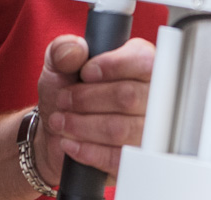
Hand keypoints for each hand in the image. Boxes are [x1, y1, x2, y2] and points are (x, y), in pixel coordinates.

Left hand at [33, 34, 154, 180]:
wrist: (58, 132)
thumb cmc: (66, 92)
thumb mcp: (58, 64)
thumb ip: (63, 50)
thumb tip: (76, 50)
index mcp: (141, 64)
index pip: (142, 61)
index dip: (112, 66)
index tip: (85, 73)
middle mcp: (153, 97)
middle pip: (128, 97)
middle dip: (87, 99)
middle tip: (63, 100)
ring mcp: (149, 132)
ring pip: (121, 129)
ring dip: (83, 126)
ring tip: (60, 121)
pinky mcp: (137, 161)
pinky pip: (118, 159)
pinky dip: (89, 151)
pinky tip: (70, 143)